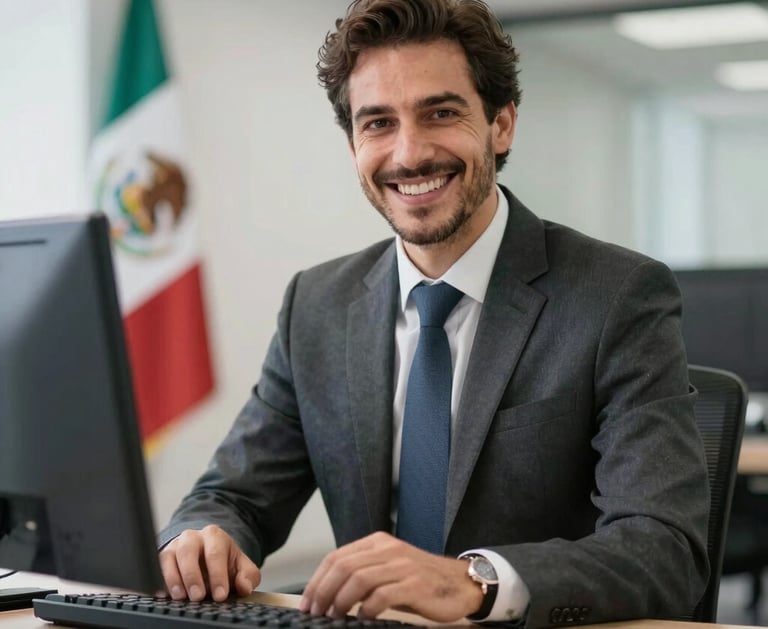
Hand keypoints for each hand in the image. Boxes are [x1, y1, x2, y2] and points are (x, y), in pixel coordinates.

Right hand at [158, 525, 261, 601]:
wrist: (207, 555)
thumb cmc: (224, 562)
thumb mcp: (241, 567)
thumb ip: (248, 576)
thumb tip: (245, 586)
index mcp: (214, 536)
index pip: (215, 553)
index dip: (218, 575)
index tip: (220, 595)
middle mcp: (192, 537)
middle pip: (188, 550)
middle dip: (193, 575)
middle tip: (198, 596)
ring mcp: (175, 546)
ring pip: (169, 556)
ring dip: (173, 578)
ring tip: (181, 597)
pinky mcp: (161, 558)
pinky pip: (155, 567)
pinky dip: (158, 581)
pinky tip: (163, 594)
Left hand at [299, 532, 481, 621]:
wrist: (460, 583)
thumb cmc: (421, 580)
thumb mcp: (389, 569)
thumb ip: (363, 573)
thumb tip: (328, 594)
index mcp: (378, 542)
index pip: (336, 557)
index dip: (317, 580)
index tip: (307, 602)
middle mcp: (388, 549)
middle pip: (344, 567)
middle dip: (323, 592)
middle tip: (316, 612)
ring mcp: (402, 565)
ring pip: (359, 578)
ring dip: (341, 601)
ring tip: (335, 616)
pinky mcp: (415, 584)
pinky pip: (383, 595)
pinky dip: (367, 608)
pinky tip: (363, 618)